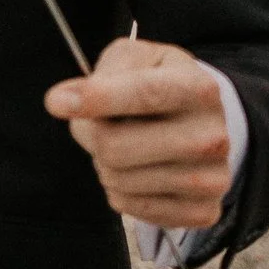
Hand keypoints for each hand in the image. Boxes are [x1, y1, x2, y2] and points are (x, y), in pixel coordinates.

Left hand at [44, 37, 232, 229]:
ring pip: (116, 178)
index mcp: (198, 89)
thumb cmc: (158, 83)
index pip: (143, 94)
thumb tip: (64, 100)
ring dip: (104, 162)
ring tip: (126, 143)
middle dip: (89, 132)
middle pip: (113, 146)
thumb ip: (104, 70)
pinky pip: (129, 206)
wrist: (202, 122)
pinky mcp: (202, 211)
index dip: (97, 99)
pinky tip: (138, 169)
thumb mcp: (137, 58)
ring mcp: (211, 179)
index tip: (56, 102)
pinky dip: (120, 189)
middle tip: (97, 122)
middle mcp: (213, 137)